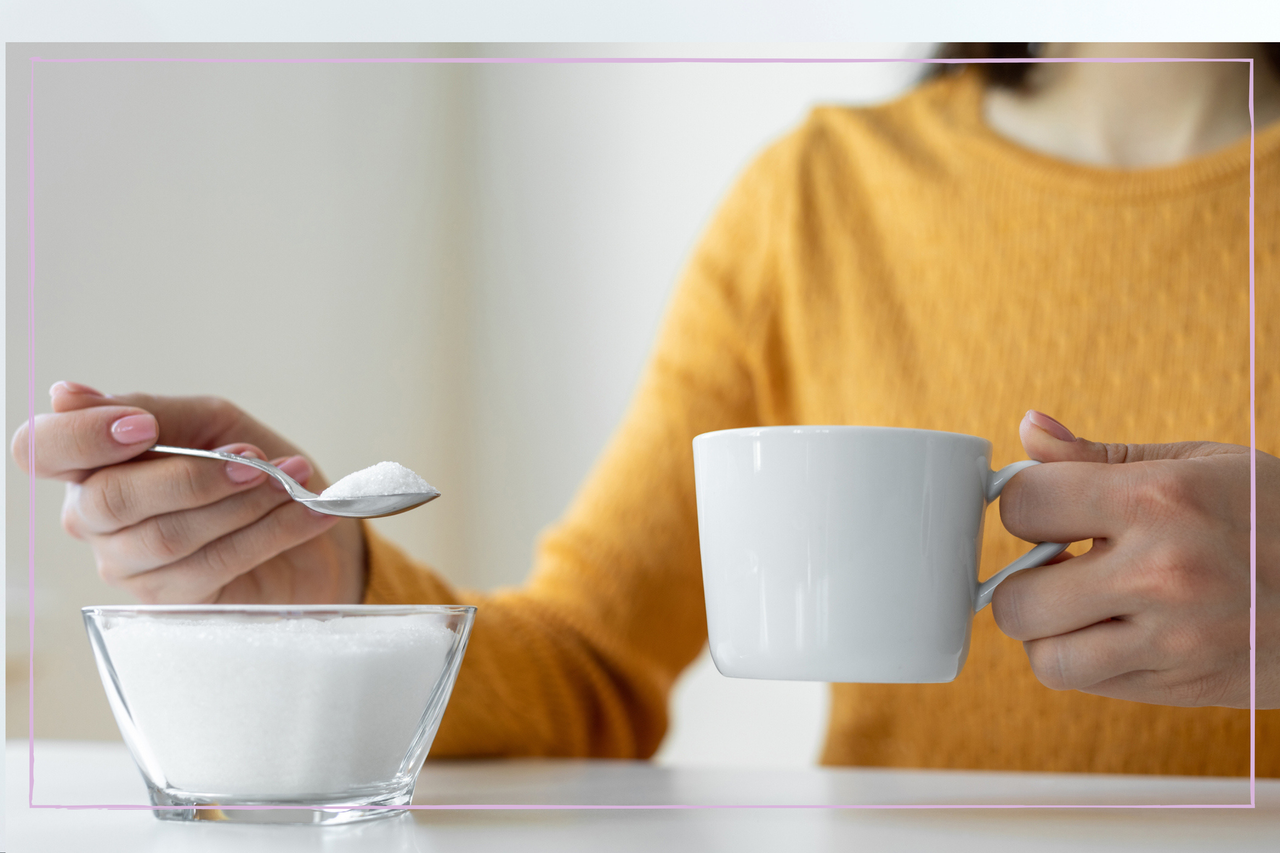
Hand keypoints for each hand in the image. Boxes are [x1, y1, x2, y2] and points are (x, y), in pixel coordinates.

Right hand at [10, 381, 366, 603]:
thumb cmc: (251, 467)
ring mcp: (128, 565)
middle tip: (253, 460)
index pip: (40, 449)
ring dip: (243, 503)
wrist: (309, 526)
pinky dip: (270, 531)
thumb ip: (152, 410)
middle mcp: (95, 518)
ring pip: (168, 536)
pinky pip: (214, 565)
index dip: (81, 436)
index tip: (142, 427)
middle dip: (192, 476)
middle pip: (109, 500)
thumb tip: (65, 395)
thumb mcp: (211, 423)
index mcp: (93, 463)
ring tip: (290, 480)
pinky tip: (306, 511)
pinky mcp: (173, 601)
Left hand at [993, 410, 1277, 708]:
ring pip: (1044, 658)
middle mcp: (1161, 575)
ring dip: (1048, 632)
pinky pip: (1087, 684)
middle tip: (1058, 564)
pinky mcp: (1183, 686)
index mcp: (1160, 501)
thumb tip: (1028, 430)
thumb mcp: (1198, 463)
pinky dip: (1083, 660)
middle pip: (1016, 600)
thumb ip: (1099, 455)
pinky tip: (1114, 630)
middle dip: (1023, 580)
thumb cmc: (1277, 513)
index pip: (1025, 505)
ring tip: (1082, 604)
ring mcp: (1173, 640)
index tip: (1043, 508)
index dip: (1023, 505)